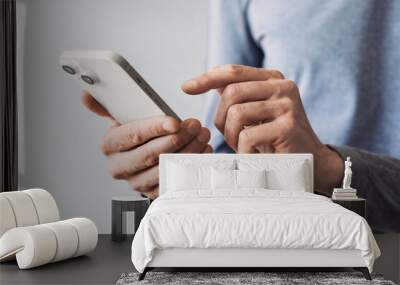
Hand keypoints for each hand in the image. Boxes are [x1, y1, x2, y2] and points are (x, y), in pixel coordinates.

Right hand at [82, 92, 211, 198]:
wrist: (147, 157)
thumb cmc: (138, 134)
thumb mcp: (124, 116)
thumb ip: (107, 105)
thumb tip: (86, 95)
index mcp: (110, 145)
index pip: (132, 136)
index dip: (154, 128)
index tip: (174, 121)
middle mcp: (120, 167)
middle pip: (150, 155)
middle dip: (176, 139)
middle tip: (194, 125)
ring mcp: (137, 183)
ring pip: (165, 168)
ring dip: (188, 150)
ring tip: (201, 134)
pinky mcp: (155, 193)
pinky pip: (175, 182)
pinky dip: (192, 166)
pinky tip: (202, 151)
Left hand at [182, 64, 342, 193]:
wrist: (309, 162)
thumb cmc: (276, 138)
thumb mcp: (257, 111)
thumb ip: (239, 93)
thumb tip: (209, 76)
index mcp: (273, 79)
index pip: (233, 72)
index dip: (207, 78)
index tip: (186, 88)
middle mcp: (282, 86)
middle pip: (231, 92)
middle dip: (221, 118)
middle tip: (231, 137)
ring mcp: (287, 105)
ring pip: (236, 113)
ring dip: (231, 136)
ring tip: (244, 146)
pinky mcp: (288, 126)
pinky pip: (247, 136)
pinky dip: (243, 150)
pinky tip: (255, 154)